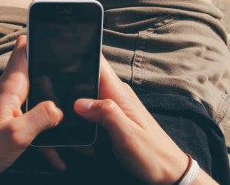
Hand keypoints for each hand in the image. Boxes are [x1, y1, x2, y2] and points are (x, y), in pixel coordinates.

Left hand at [0, 36, 62, 184]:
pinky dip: (42, 132)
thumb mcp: (17, 135)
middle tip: (76, 70)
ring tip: (73, 112)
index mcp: (9, 88)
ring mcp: (4, 104)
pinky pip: (28, 118)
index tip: (53, 28)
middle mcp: (6, 91)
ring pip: (35, 96)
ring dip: (51, 104)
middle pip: (33, 70)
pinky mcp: (4, 119)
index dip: (37, 36)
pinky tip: (55, 155)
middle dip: (54, 70)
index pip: (22, 50)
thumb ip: (41, 117)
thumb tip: (59, 107)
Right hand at [74, 57, 216, 184]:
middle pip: (87, 79)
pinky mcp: (113, 117)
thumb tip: (80, 102)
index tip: (61, 65)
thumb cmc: (152, 154)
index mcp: (119, 93)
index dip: (80, 58)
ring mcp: (115, 105)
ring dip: (77, 110)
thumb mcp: (127, 135)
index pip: (98, 63)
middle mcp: (117, 95)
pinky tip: (87, 136)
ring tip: (81, 129)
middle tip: (67, 111)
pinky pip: (92, 112)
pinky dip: (85, 122)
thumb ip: (106, 114)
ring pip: (86, 97)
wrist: (168, 170)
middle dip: (71, 90)